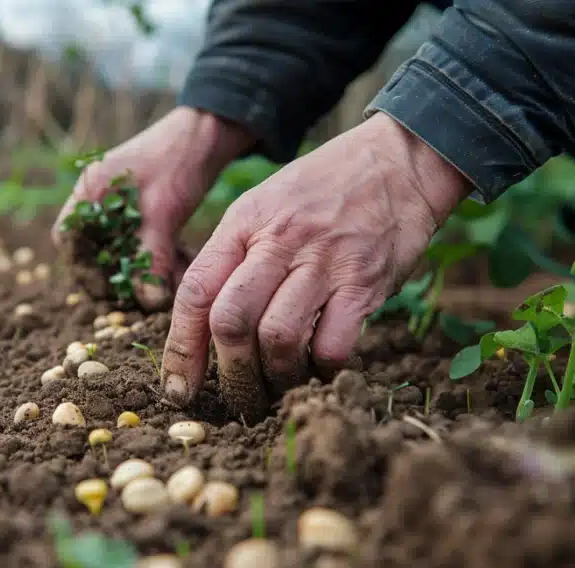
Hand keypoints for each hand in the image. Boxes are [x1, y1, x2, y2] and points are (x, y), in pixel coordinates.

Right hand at [52, 106, 255, 309]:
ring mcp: (118, 209)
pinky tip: (182, 266)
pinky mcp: (141, 215)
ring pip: (120, 255)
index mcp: (88, 192)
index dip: (83, 268)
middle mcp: (97, 201)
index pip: (67, 239)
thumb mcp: (164, 213)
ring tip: (174, 280)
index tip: (110, 290)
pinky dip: (158, 261)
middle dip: (121, 278)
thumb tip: (149, 304)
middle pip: (92, 254)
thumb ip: (153, 258)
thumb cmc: (178, 162)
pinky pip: (140, 247)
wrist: (209, 133)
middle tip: (148, 295)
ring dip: (144, 273)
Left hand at [159, 112, 472, 421]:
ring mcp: (324, 262)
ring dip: (273, 377)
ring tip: (277, 387)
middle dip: (228, 374)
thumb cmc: (320, 192)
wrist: (396, 161)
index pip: (195, 293)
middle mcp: (278, 242)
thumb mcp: (262, 205)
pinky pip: (333, 344)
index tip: (177, 388)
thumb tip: (202, 326)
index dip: (180, 349)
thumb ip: (232, 258)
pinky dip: (320, 369)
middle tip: (237, 398)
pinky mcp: (365, 283)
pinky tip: (318, 369)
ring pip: (278, 338)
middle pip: (231, 321)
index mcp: (243, 224)